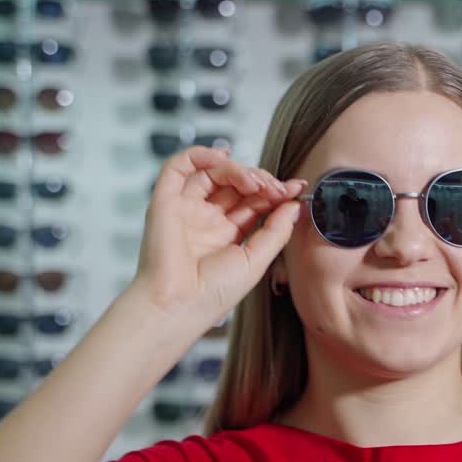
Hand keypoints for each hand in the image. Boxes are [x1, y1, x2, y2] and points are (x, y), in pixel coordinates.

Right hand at [133, 145, 306, 330]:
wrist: (179, 305)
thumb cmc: (212, 295)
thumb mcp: (256, 260)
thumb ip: (276, 230)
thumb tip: (293, 204)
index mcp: (227, 236)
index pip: (253, 204)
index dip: (275, 193)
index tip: (296, 188)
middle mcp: (206, 221)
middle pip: (236, 186)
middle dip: (261, 181)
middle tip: (278, 188)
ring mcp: (186, 210)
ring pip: (213, 173)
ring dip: (239, 171)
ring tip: (256, 183)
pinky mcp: (165, 202)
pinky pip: (178, 168)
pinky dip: (200, 155)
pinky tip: (222, 158)